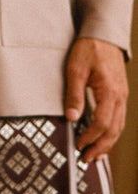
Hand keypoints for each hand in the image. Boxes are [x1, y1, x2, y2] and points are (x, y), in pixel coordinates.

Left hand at [64, 37, 127, 161]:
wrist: (103, 34)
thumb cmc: (89, 48)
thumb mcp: (75, 69)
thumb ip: (74, 94)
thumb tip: (72, 117)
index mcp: (110, 91)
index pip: (102, 123)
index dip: (91, 137)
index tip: (79, 144)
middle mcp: (120, 96)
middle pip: (114, 130)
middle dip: (101, 147)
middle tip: (88, 159)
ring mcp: (122, 95)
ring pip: (119, 126)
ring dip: (108, 143)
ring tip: (96, 155)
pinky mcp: (120, 93)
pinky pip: (119, 118)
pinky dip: (112, 131)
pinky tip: (103, 137)